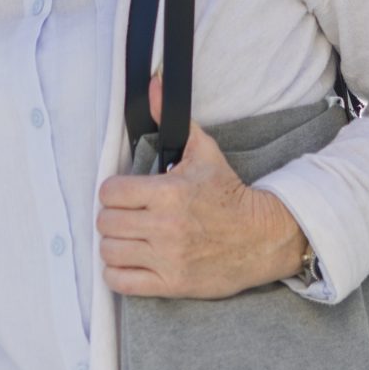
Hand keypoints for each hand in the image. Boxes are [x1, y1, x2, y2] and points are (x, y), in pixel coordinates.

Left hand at [97, 80, 307, 298]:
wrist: (262, 237)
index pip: (110, 192)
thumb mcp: (203, 151)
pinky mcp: (171, 284)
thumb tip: (154, 85)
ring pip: (109, 251)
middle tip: (125, 215)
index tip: (122, 194)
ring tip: (127, 238)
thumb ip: (171, 119)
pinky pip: (122, 282)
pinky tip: (129, 261)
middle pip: (106, 222)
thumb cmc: (229, 194)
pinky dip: (118, 273)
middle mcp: (164, 226)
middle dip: (112, 216)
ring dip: (113, 244)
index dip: (112, 191)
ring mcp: (167, 257)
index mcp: (168, 192)